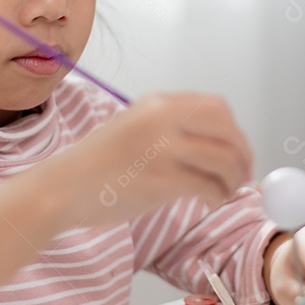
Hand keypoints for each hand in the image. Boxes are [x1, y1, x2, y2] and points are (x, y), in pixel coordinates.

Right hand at [44, 92, 253, 228]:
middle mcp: (161, 118)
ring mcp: (162, 147)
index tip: (239, 150)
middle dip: (243, 153)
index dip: (235, 131)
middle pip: (226, 129)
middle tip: (244, 174)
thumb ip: (170, 128)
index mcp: (156, 103)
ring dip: (234, 178)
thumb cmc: (95, 166)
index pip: (216, 107)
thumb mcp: (133, 128)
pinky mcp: (161, 179)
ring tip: (226, 192)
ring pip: (224, 158)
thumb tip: (216, 143)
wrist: (59, 188)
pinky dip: (217, 195)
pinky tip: (209, 201)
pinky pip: (208, 185)